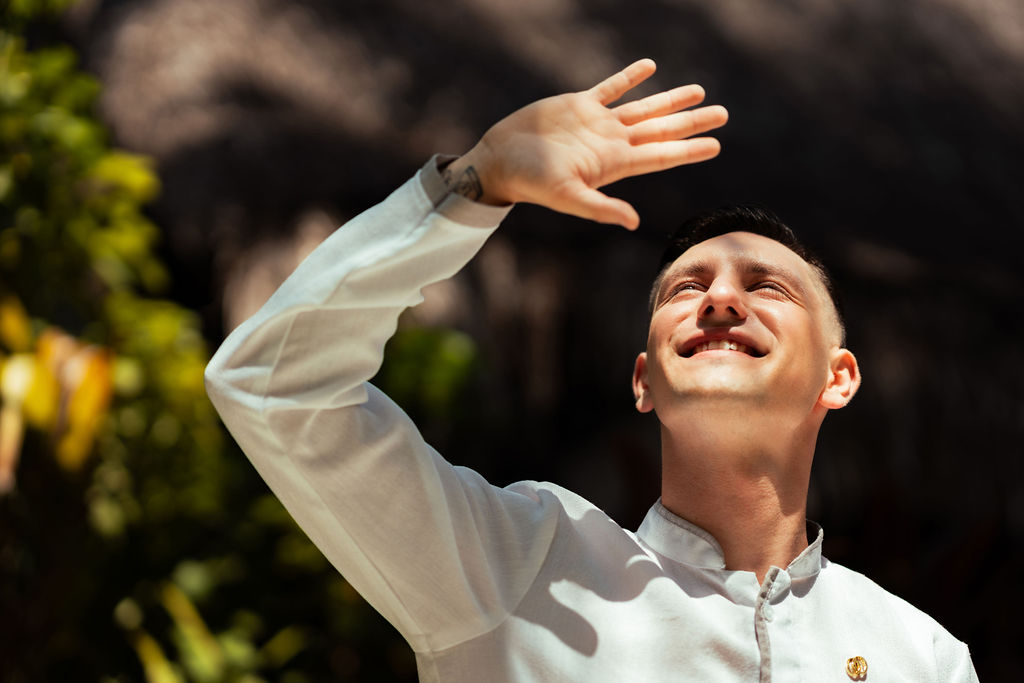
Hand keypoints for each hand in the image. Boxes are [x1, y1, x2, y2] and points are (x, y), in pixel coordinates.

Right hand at [445, 59, 727, 229]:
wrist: (499, 160)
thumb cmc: (530, 182)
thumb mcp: (566, 197)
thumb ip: (600, 208)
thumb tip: (634, 223)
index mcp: (613, 163)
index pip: (661, 155)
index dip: (689, 149)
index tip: (716, 144)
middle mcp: (611, 143)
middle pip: (661, 130)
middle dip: (691, 122)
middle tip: (723, 114)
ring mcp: (597, 123)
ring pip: (643, 109)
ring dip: (670, 100)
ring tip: (699, 91)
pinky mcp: (579, 105)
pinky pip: (611, 88)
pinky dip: (630, 77)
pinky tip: (649, 68)